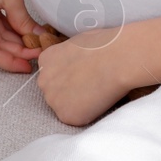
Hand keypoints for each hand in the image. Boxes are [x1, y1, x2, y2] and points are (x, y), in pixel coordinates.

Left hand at [34, 28, 151, 126]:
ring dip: (77, 103)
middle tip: (90, 85)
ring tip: (97, 91)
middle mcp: (44, 81)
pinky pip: (76, 118)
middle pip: (54, 91)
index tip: (82, 74)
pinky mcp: (66, 116)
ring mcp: (53, 100)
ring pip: (64, 106)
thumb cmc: (104, 45)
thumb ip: (68, 56)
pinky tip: (98, 101)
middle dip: (69, 91)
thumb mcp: (77, 43)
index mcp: (46, 60)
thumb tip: (76, 62)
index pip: (52, 74)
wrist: (117, 59)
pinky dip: (87, 113)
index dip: (69, 76)